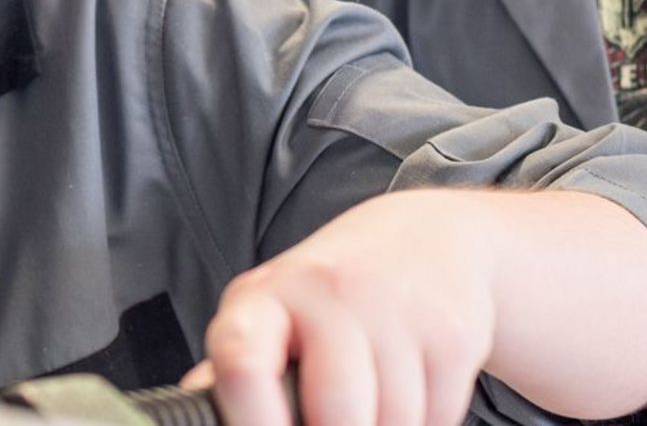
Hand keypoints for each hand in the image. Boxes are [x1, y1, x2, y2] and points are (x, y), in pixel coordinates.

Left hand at [184, 190, 501, 425]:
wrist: (426, 238)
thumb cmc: (330, 294)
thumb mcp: (269, 316)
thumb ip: (234, 371)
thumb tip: (195, 413)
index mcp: (263, 299)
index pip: (241, 362)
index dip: (254, 421)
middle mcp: (327, 293)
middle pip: (337, 414)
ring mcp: (394, 308)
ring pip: (394, 423)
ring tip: (372, 409)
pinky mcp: (451, 330)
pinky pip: (439, 416)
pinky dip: (427, 423)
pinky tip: (412, 393)